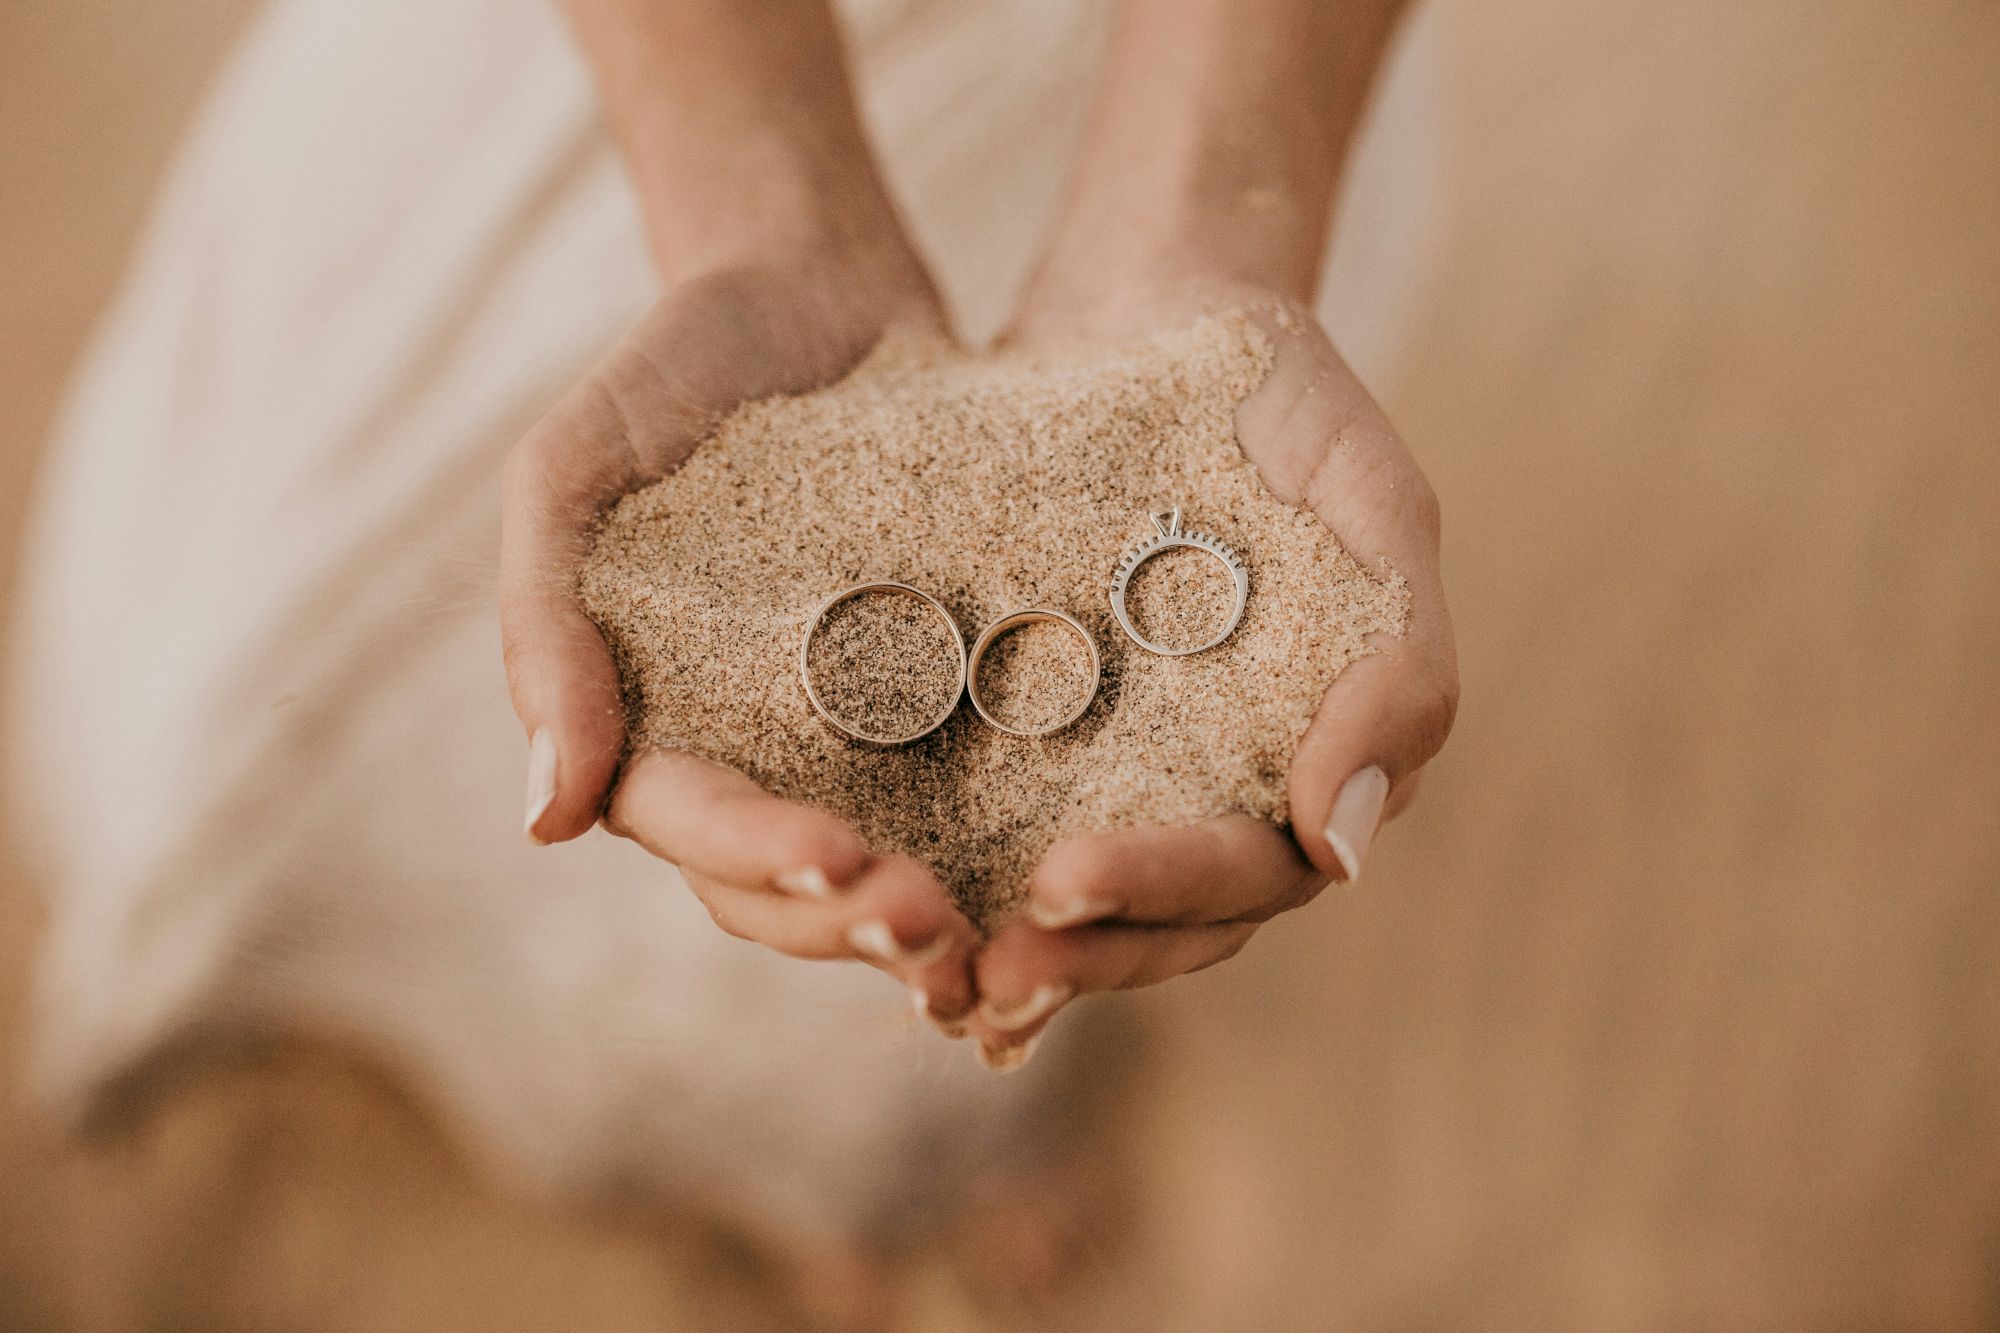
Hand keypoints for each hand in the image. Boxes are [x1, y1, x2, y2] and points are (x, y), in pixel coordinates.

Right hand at [500, 244, 983, 1026]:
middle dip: (854, 923)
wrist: (811, 288)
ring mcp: (849, 738)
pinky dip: (1003, 854)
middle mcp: (751, 753)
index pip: (693, 824)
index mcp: (650, 722)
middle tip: (938, 938)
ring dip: (930, 924)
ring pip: (879, 871)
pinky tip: (1066, 884)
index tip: (836, 863)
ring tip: (999, 947)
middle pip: (786, 888)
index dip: (760, 859)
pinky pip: (969, 797)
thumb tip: (547, 821)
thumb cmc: (670, 368)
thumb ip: (543, 627)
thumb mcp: (573, 470)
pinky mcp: (945, 702)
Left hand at [963, 286, 1458, 1065]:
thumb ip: (1397, 666)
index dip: (1166, 893)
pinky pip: (991, 819)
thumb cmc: (1285, 393)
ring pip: (1075, 898)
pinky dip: (949, 872)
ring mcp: (1125, 759)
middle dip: (1075, 956)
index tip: (1065, 883)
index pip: (1254, 871)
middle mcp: (1220, 780)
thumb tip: (1344, 851)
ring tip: (922, 971)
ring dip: (1008, 945)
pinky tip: (870, 895)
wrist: (1156, 297)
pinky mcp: (1031, 722)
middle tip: (980, 978)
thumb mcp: (1371, 500)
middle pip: (1160, 921)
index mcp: (1314, 752)